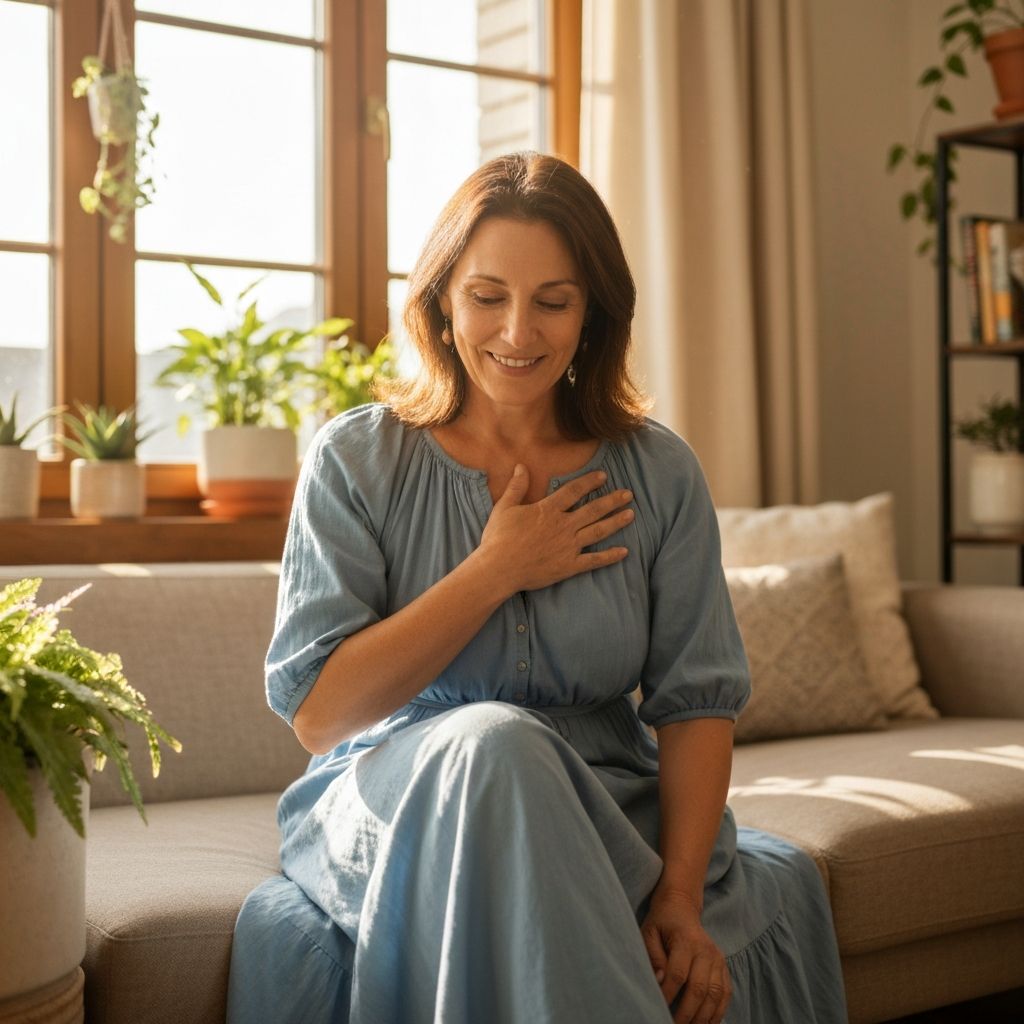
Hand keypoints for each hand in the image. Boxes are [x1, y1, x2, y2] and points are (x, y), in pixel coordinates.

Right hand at [477, 465, 632, 594]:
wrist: (499, 568)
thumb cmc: (498, 538)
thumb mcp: (504, 507)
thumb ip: (517, 487)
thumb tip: (521, 466)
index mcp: (548, 510)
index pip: (574, 491)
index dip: (590, 482)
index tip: (603, 476)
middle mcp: (563, 525)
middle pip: (593, 509)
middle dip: (612, 500)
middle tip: (628, 494)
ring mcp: (568, 546)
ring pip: (598, 531)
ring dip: (616, 522)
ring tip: (631, 515)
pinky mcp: (569, 566)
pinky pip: (594, 560)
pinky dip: (610, 556)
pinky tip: (624, 552)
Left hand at [640, 888, 730, 1023]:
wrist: (681, 907)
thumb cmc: (662, 922)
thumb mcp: (649, 933)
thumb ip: (653, 957)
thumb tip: (659, 980)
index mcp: (685, 940)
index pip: (678, 974)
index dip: (668, 994)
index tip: (658, 1008)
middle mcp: (706, 950)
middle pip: (699, 988)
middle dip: (687, 1013)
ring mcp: (718, 959)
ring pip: (715, 994)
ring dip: (704, 1017)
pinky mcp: (724, 966)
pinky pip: (726, 993)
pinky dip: (718, 1012)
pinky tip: (708, 1023)